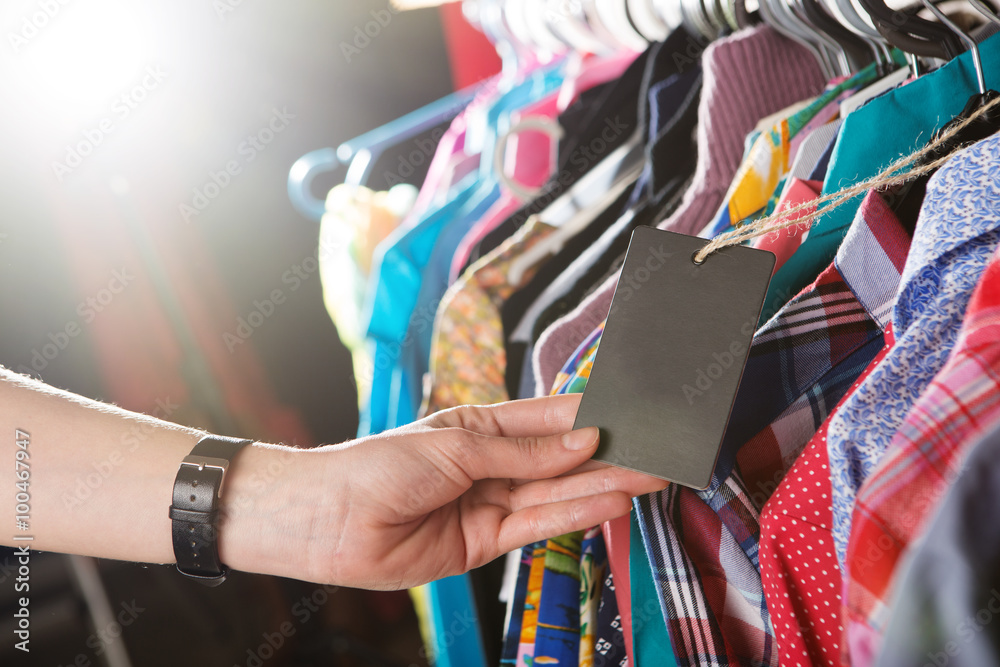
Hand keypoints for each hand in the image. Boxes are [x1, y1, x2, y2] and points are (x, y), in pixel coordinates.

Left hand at [225, 394, 666, 589]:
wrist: (329, 521)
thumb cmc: (379, 466)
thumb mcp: (455, 447)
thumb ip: (522, 451)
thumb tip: (582, 439)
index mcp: (480, 428)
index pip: (546, 418)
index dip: (588, 415)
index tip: (633, 411)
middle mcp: (490, 465)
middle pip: (559, 459)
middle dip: (606, 454)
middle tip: (656, 450)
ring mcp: (489, 503)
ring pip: (555, 493)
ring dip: (601, 485)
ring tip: (648, 476)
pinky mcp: (485, 543)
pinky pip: (537, 526)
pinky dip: (573, 516)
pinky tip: (609, 503)